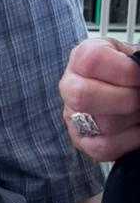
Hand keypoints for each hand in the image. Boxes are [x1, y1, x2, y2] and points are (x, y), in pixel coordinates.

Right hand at [59, 36, 139, 161]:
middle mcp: (70, 86)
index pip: (92, 62)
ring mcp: (72, 115)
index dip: (124, 71)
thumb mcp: (132, 55)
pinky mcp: (81, 140)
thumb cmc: (127, 70)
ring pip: (101, 124)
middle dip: (125, 99)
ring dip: (132, 118)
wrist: (121, 87)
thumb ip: (138, 61)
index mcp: (81, 57)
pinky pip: (104, 147)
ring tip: (139, 109)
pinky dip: (130, 139)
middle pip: (83, 96)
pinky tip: (137, 127)